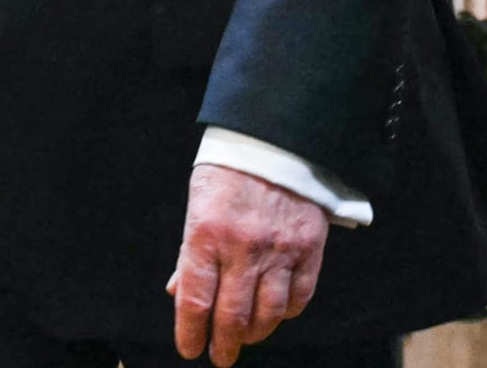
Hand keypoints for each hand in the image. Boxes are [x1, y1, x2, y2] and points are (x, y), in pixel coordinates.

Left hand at [168, 164, 327, 365]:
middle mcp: (243, 247)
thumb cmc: (227, 173)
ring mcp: (280, 249)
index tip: (189, 350)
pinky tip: (275, 314)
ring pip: (269, 312)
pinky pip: (300, 296)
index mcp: (206, 234)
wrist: (274, 140)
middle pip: (232, 315)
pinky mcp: (309, 248)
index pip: (196, 298)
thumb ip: (188, 253)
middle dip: (223, 344)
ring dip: (255, 333)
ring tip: (245, 338)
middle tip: (219, 357)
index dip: (190, 331)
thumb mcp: (196, 206)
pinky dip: (286, 313)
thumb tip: (177, 293)